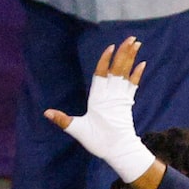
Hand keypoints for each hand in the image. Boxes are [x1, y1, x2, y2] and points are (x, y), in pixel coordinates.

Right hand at [44, 37, 156, 187]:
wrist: (119, 149)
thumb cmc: (97, 140)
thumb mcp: (77, 130)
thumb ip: (62, 120)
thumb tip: (46, 113)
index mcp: (97, 99)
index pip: (101, 75)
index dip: (106, 61)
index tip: (111, 47)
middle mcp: (111, 95)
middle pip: (118, 70)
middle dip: (124, 53)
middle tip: (131, 38)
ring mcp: (121, 98)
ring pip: (127, 74)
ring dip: (132, 58)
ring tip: (137, 43)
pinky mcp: (128, 102)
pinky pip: (134, 85)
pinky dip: (137, 74)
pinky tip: (142, 63)